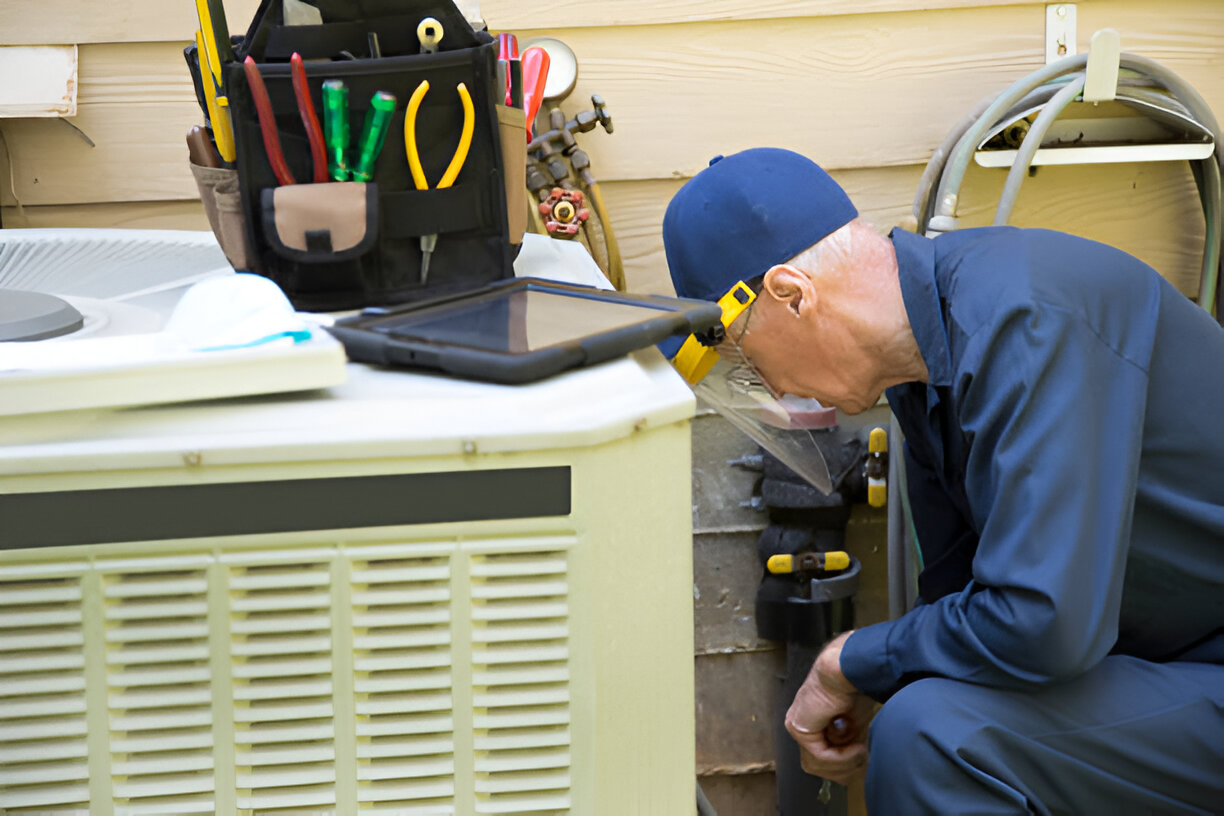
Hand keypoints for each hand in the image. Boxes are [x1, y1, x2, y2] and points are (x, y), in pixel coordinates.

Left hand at [784, 631, 874, 784]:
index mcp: (814, 723)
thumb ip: (848, 745)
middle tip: (863, 758)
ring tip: (861, 750)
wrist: (848, 669)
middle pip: (817, 766)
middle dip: (844, 769)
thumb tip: (855, 769)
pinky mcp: (798, 727)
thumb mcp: (856, 726)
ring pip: (817, 765)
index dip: (845, 767)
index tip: (864, 760)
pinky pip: (819, 755)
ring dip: (845, 762)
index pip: (821, 760)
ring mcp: (797, 726)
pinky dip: (842, 755)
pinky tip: (856, 746)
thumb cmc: (855, 689)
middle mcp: (802, 725)